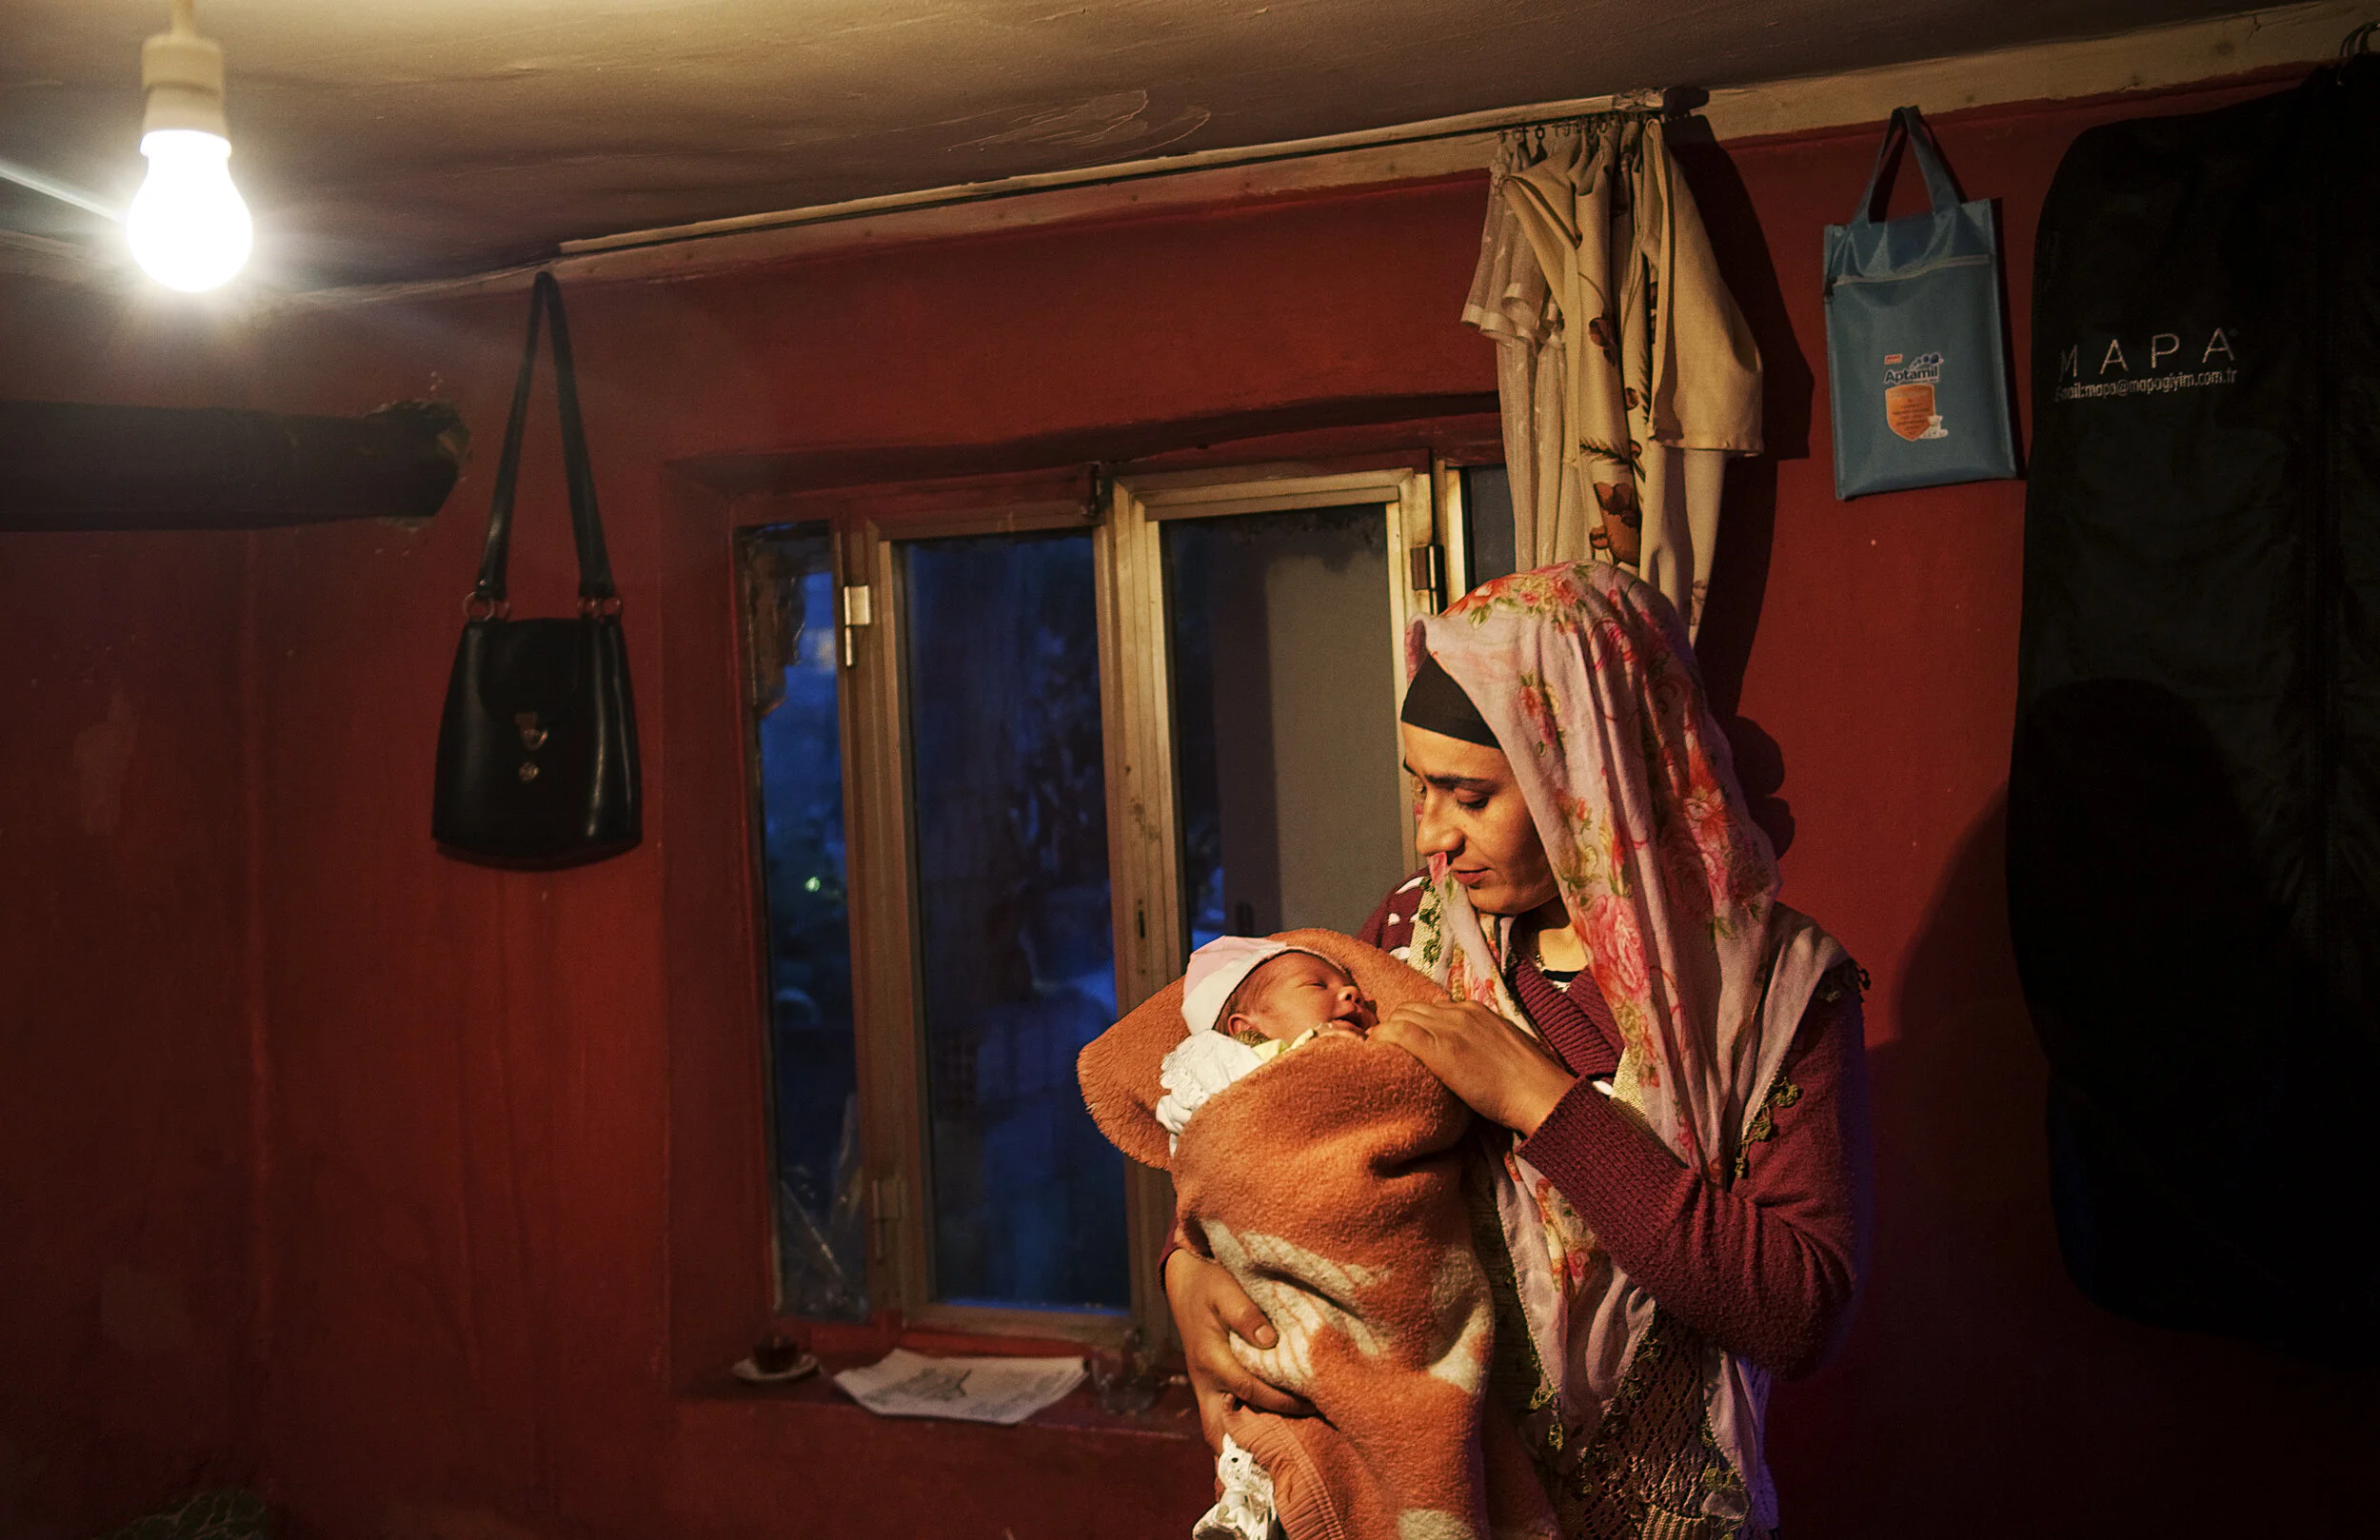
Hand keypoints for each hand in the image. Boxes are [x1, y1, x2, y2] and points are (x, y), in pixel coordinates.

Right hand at [1164, 1248, 1311, 1446]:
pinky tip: (1268, 1432)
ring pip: (1217, 1429)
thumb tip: (1269, 1341)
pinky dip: (1240, 1430)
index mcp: (1211, 1359)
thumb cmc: (1209, 1284)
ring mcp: (1205, 1386)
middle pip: (1219, 1430)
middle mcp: (1205, 1381)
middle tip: (1284, 1453)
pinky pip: (1222, 1417)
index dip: (1282, 1401)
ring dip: (1242, 1443)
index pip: (1250, 1390)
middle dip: (1248, 1447)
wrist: (1185, 1282)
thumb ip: (1245, 1314)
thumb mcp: (1226, 1289)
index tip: (1312, 1403)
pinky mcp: (1210, 1385)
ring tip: (1279, 1451)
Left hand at [1373, 999, 1575, 1134]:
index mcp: (1474, 1010)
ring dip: (1386, 1033)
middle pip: (1410, 1008)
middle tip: (1388, 1050)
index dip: (1413, 1022)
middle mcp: (1458, 1012)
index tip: (1405, 1040)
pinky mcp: (1439, 1048)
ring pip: (1400, 1016)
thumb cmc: (1526, 1079)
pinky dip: (1380, 1038)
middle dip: (1395, 1026)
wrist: (1537, 1091)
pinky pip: (1397, 1032)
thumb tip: (1461, 1045)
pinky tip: (1373, 1051)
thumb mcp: (1501, 1044)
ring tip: (1379, 1054)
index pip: (1429, 1006)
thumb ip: (1478, 1037)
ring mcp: (1448, 1028)